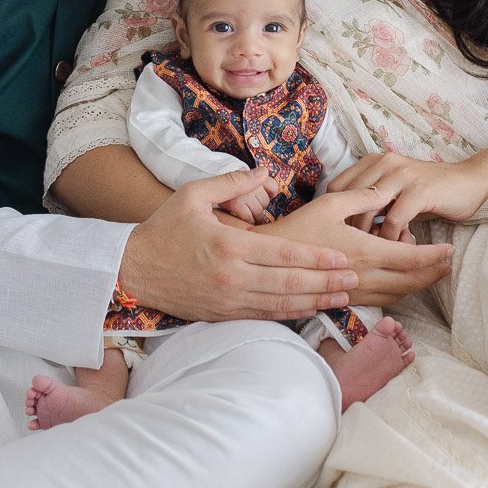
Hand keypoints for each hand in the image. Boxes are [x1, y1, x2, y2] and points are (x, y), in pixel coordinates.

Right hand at [119, 167, 359, 322]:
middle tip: (355, 278)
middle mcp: (232, 277)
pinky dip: (291, 313)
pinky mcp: (223, 314)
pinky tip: (311, 308)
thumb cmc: (163, 229)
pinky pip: (265, 316)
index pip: (284, 254)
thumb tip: (265, 170)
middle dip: (326, 281)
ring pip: (281, 303)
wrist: (132, 271)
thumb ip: (232, 182)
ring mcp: (228, 300)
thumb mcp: (193, 195)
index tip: (343, 257)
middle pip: (290, 282)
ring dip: (316, 300)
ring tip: (344, 296)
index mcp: (229, 246)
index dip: (317, 258)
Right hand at [256, 189, 453, 305]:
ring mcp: (356, 290)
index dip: (434, 255)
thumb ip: (362, 196)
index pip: (411, 257)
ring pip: (399, 293)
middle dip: (434, 273)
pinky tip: (401, 278)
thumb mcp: (330, 203)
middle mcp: (364, 275)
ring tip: (431, 271)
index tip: (450, 250)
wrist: (270, 261)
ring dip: (419, 284)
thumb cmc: (299, 228)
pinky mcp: (348, 298)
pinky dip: (399, 290)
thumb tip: (386, 190)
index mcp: (365, 251)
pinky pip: (383, 298)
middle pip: (411, 281)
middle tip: (449, 264)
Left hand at [327, 152, 487, 241]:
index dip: (334, 213)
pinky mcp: (419, 190)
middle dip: (347, 227)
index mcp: (374, 161)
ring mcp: (402, 175)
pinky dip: (392, 238)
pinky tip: (397, 248)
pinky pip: (395, 219)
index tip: (339, 235)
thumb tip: (347, 228)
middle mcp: (384, 163)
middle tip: (355, 248)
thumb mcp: (394, 192)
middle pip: (348, 198)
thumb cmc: (428, 191)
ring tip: (374, 251)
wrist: (469, 181)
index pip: (336, 187)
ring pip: (368, 209)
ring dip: (368, 235)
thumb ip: (372, 202)